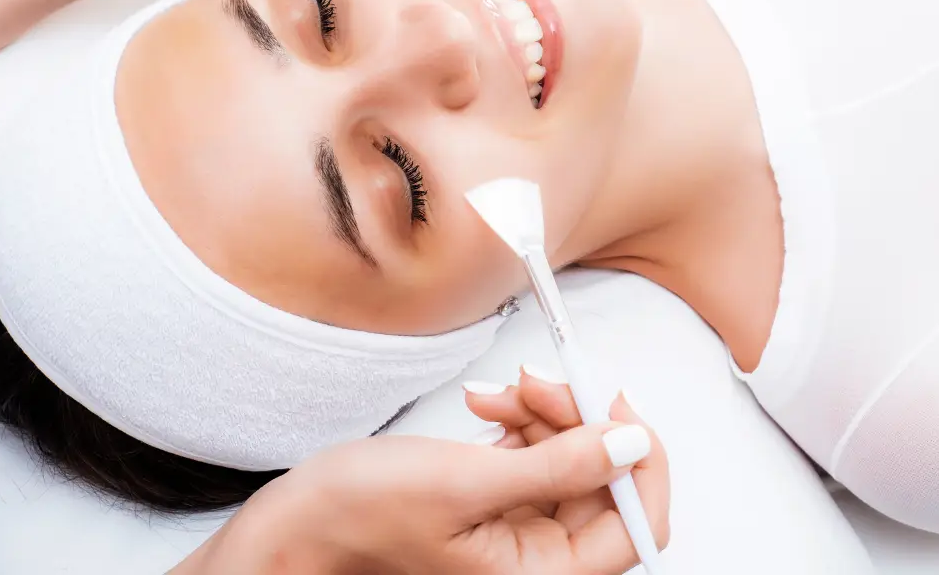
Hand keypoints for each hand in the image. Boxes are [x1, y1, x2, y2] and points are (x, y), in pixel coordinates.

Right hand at [176, 390, 665, 574]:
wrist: (301, 521)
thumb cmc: (362, 515)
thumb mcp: (464, 482)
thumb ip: (558, 466)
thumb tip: (631, 443)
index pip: (636, 525)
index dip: (638, 460)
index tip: (616, 403)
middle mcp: (538, 559)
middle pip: (603, 481)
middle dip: (579, 420)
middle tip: (540, 381)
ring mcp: (519, 529)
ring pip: (570, 458)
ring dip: (546, 413)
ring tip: (502, 393)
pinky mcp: (498, 503)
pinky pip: (536, 453)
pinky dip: (521, 420)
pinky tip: (488, 405)